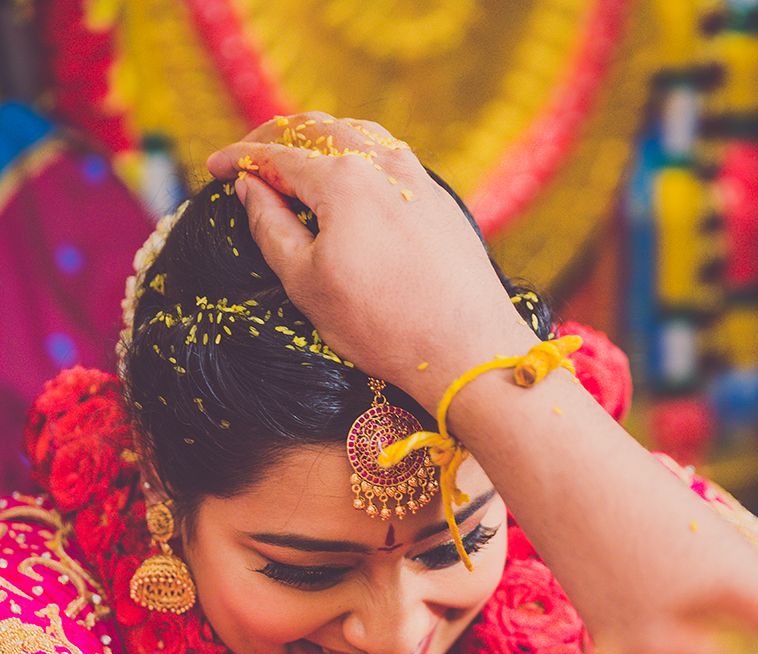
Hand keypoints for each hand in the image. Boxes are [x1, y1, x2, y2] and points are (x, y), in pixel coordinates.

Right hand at [207, 113, 529, 410]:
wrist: (468, 349)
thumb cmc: (382, 326)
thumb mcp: (307, 284)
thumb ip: (270, 228)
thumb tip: (250, 189)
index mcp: (342, 179)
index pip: (277, 152)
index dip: (240, 159)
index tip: (216, 169)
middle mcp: (382, 164)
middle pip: (317, 128)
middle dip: (276, 138)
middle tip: (248, 159)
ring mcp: (417, 178)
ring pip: (358, 135)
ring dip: (319, 140)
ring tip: (295, 161)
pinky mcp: (440, 199)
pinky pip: (390, 158)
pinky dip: (357, 156)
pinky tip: (350, 180)